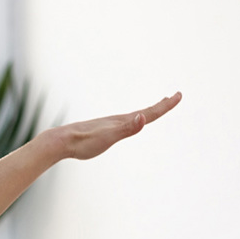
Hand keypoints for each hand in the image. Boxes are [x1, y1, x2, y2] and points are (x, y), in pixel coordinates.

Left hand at [47, 93, 179, 161]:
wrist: (61, 141)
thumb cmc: (84, 143)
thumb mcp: (108, 138)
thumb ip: (126, 129)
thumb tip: (143, 118)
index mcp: (122, 121)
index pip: (149, 113)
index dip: (165, 106)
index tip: (178, 95)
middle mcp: (117, 120)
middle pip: (143, 112)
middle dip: (160, 106)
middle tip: (173, 97)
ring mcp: (109, 125)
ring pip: (132, 117)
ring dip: (146, 113)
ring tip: (152, 111)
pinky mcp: (100, 131)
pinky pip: (122, 123)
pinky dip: (130, 121)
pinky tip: (126, 123)